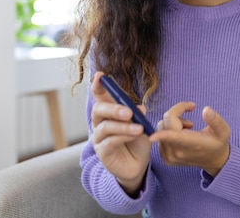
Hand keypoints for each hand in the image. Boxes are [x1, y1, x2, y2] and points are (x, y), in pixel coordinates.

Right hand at [90, 72, 150, 194]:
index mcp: (109, 112)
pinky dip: (123, 137)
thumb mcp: (140, 124)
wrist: (138, 164)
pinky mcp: (102, 152)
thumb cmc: (137, 140)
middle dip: (114, 108)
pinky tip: (134, 136)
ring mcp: (99, 137)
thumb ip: (137, 115)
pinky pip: (110, 142)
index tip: (100, 75)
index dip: (98, 85)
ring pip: (106, 127)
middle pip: (99, 109)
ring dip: (123, 126)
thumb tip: (139, 107)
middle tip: (129, 112)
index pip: (99, 95)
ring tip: (139, 128)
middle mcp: (100, 122)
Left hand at [149, 102, 230, 176]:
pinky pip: (159, 135)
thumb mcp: (223, 130)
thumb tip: (206, 110)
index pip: (174, 137)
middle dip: (176, 112)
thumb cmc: (218, 142)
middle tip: (190, 112)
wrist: (214, 160)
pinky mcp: (165, 157)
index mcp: (192, 145)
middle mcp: (178, 152)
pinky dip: (168, 129)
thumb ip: (216, 120)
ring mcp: (170, 156)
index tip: (151, 136)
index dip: (162, 135)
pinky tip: (181, 133)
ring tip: (188, 126)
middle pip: (166, 123)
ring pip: (161, 127)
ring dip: (172, 121)